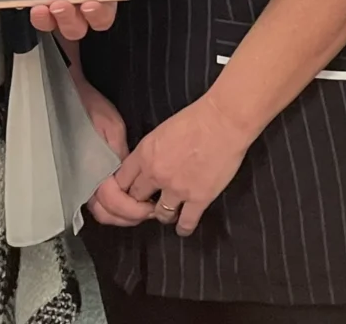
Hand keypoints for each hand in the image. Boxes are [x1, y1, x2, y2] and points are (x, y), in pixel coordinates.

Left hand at [30, 0, 145, 40]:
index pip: (104, 13)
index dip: (98, 13)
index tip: (91, 3)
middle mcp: (80, 3)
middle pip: (80, 26)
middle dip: (71, 19)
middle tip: (62, 5)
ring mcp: (57, 4)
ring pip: (57, 25)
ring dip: (51, 20)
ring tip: (44, 6)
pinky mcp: (38, 1)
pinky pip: (38, 16)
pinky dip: (35, 14)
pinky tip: (30, 3)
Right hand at [72, 74, 156, 227]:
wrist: (71, 98)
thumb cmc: (92, 109)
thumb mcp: (113, 128)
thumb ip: (121, 156)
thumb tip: (134, 179)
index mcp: (91, 171)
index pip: (114, 202)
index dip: (134, 210)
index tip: (152, 207)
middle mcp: (82, 182)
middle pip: (106, 215)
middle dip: (130, 217)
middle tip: (150, 210)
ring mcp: (81, 183)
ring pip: (102, 212)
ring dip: (122, 215)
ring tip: (142, 206)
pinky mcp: (83, 179)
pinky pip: (98, 203)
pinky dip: (114, 208)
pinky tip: (129, 199)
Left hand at [113, 92, 253, 235]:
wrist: (224, 120)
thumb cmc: (197, 118)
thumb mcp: (162, 131)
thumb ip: (150, 152)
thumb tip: (147, 165)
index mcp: (145, 154)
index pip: (121, 181)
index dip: (126, 189)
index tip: (132, 192)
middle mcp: (156, 174)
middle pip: (136, 200)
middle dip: (141, 203)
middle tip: (149, 204)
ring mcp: (177, 188)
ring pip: (160, 214)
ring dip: (164, 214)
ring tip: (169, 213)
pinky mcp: (198, 198)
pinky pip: (186, 222)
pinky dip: (183, 227)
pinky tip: (183, 227)